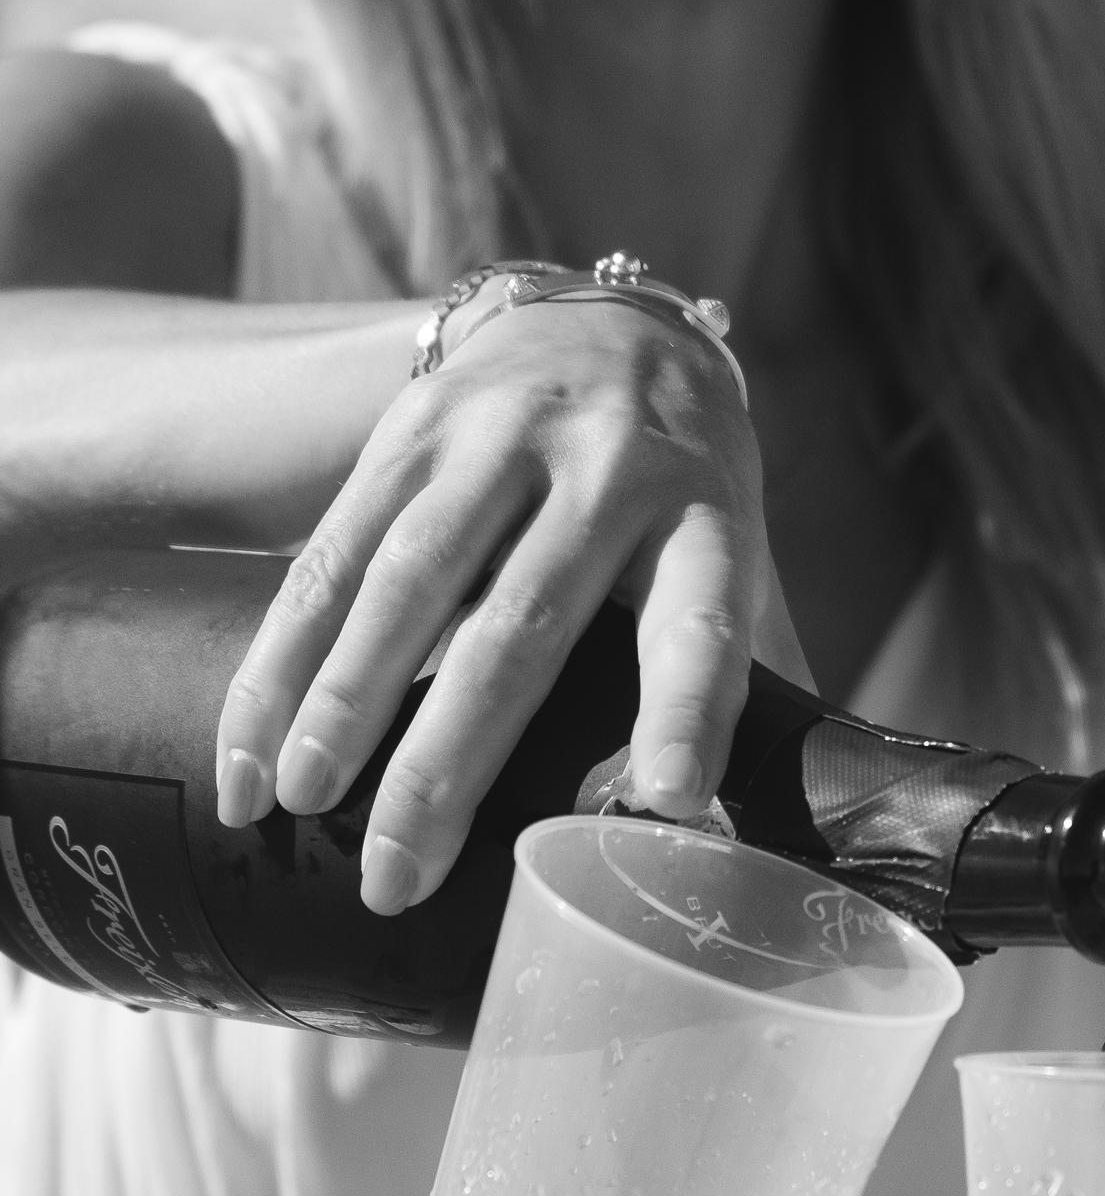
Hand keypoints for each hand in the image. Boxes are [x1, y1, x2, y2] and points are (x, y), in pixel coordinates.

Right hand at [212, 293, 803, 910]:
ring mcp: (498, 438)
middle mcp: (604, 469)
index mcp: (705, 517)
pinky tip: (250, 742)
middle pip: (520, 625)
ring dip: (342, 702)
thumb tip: (763, 839)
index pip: (703, 622)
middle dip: (450, 758)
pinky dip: (282, 655)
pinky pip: (332, 551)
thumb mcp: (736, 556)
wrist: (608, 320)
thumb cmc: (681, 489)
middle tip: (397, 875)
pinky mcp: (409, 428)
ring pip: (408, 580)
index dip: (688, 712)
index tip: (670, 800)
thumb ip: (750, 676)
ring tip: (299, 805)